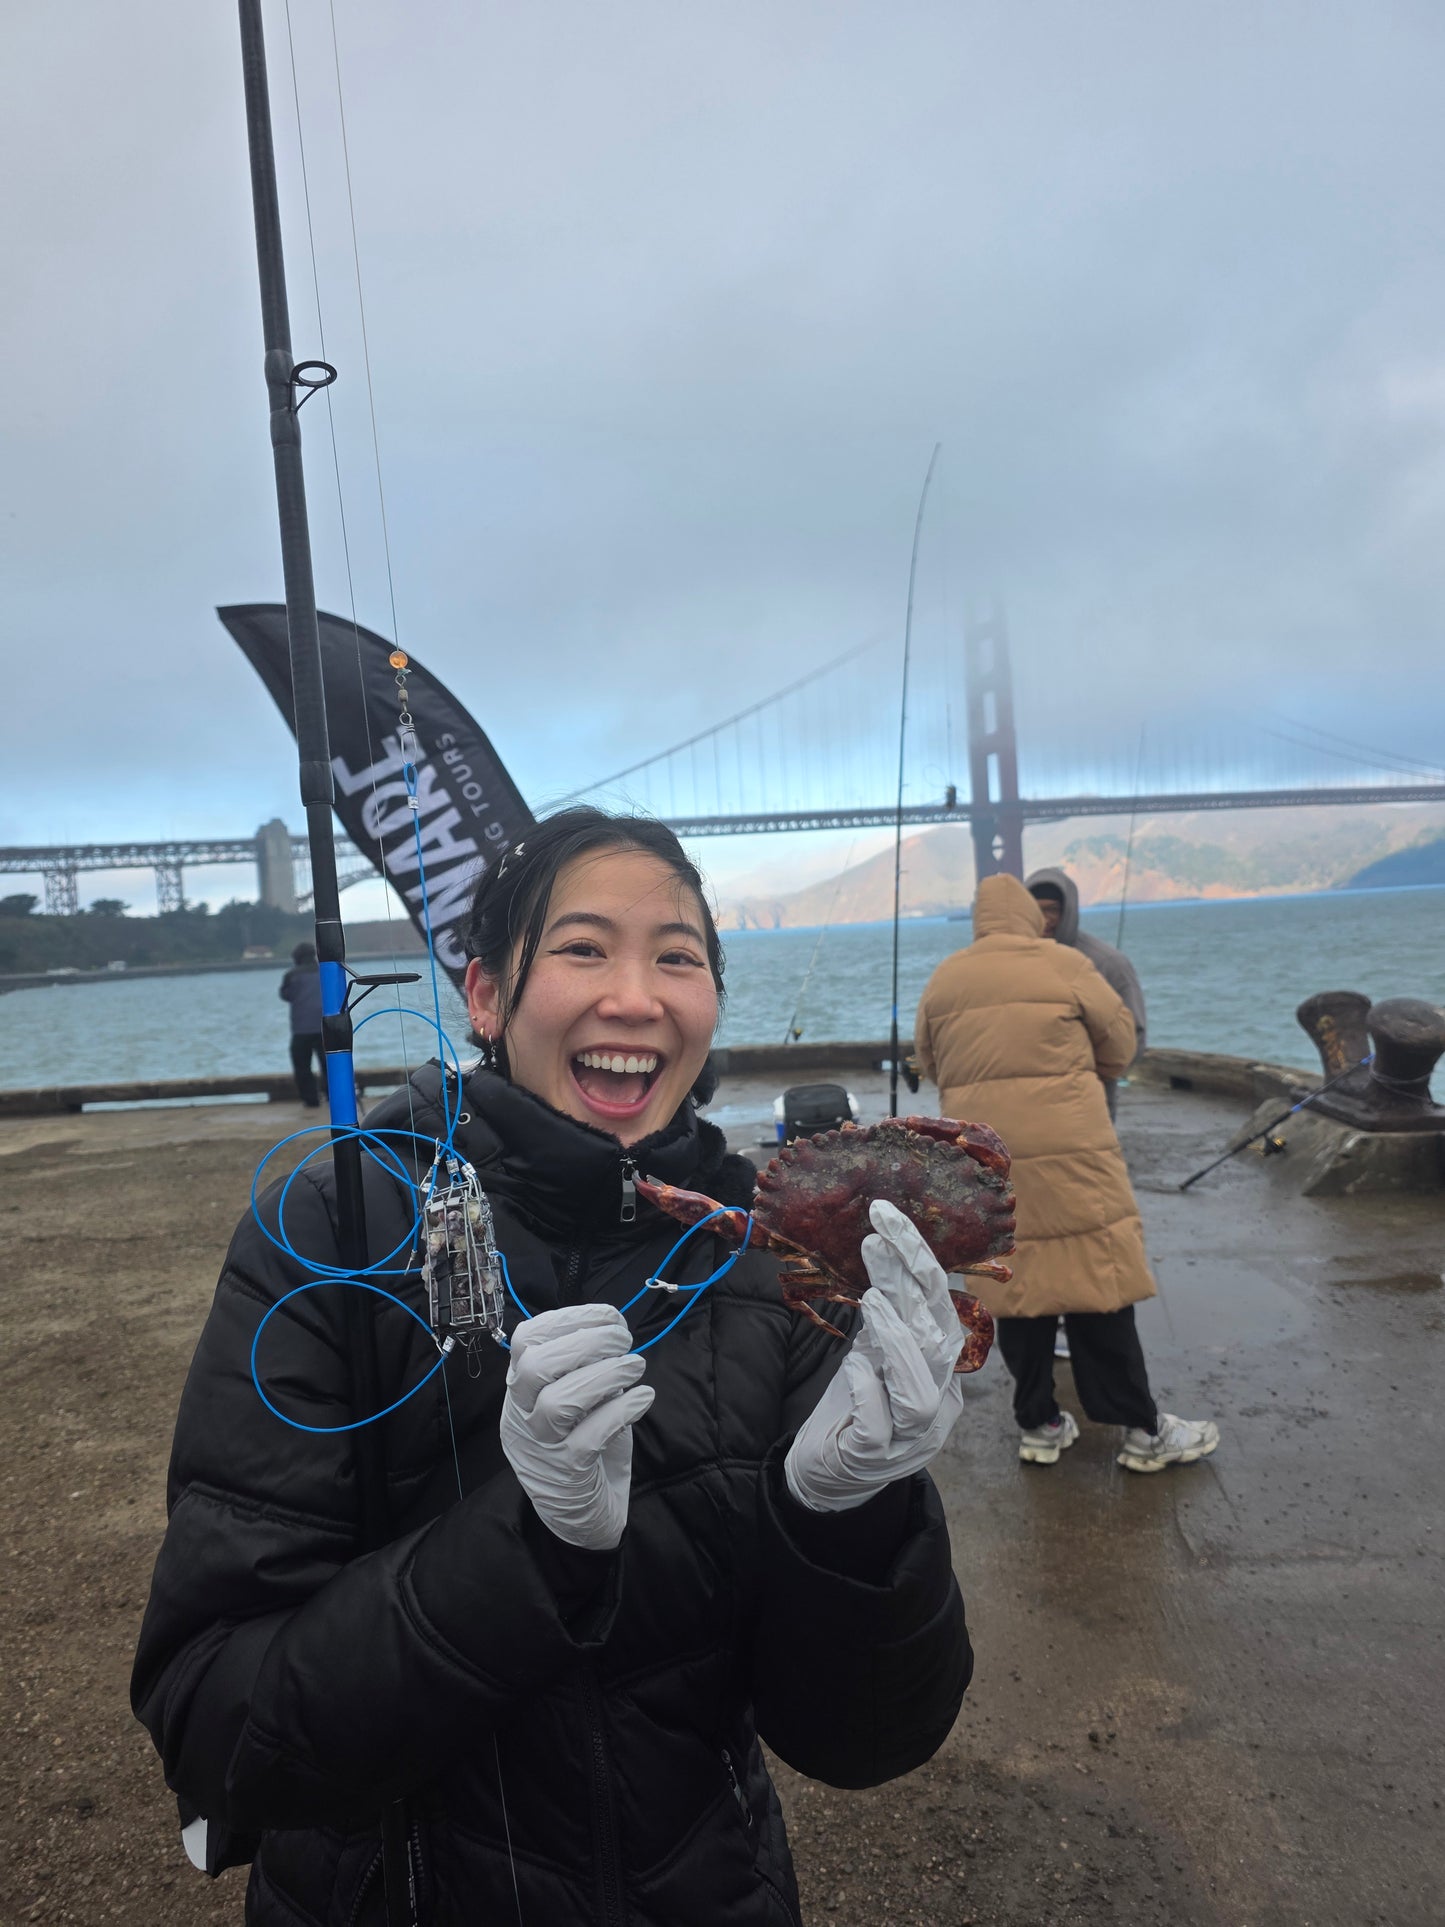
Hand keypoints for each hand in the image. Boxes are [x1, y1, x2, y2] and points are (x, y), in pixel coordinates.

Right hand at [500, 1304, 653, 1551]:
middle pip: (535, 1366)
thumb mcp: (579, 1401)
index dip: (567, 1319)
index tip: (608, 1316)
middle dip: (586, 1343)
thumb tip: (612, 1329)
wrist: (580, 1521)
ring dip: (604, 1376)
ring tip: (636, 1367)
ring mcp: (541, 1448)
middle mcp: (521, 1417)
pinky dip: (620, 1411)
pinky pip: (588, 1438)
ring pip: (557, 1403)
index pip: (524, 1341)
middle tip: (624, 1341)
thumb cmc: (584, 1449)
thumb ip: (584, 1368)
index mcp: (520, 1391)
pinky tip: (642, 1400)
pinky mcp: (567, 1476)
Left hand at [784, 1201, 964, 1513]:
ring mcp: (909, 1438)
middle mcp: (936, 1404)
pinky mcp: (875, 1459)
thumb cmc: (856, 1406)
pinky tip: (854, 1365)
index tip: (888, 1218)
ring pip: (921, 1393)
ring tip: (873, 1302)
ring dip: (898, 1342)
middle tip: (880, 1235)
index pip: (943, 1309)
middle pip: (941, 1342)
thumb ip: (886, 1310)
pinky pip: (880, 1426)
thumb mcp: (872, 1349)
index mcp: (941, 1371)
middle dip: (915, 1283)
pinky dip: (869, 1390)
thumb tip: (882, 1244)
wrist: (827, 1473)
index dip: (920, 1262)